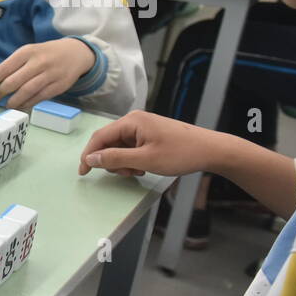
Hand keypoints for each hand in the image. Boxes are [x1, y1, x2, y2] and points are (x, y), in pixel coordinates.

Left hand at [0, 38, 94, 109]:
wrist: (75, 53)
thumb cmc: (45, 54)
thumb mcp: (30, 52)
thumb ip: (15, 64)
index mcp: (27, 52)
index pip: (4, 68)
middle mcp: (38, 62)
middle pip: (14, 81)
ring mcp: (50, 74)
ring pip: (27, 91)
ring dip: (13, 101)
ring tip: (5, 105)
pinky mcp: (59, 85)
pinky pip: (39, 97)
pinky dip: (27, 103)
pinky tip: (20, 106)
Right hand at [78, 110, 227, 177]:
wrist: (212, 150)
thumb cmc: (180, 154)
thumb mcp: (145, 160)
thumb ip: (115, 158)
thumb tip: (91, 158)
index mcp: (131, 121)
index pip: (99, 137)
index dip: (89, 155)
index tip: (83, 173)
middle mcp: (134, 120)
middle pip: (109, 142)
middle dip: (112, 161)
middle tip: (126, 175)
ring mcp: (143, 127)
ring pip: (120, 147)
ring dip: (123, 162)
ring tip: (139, 172)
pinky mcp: (150, 134)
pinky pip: (131, 147)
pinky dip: (132, 160)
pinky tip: (144, 167)